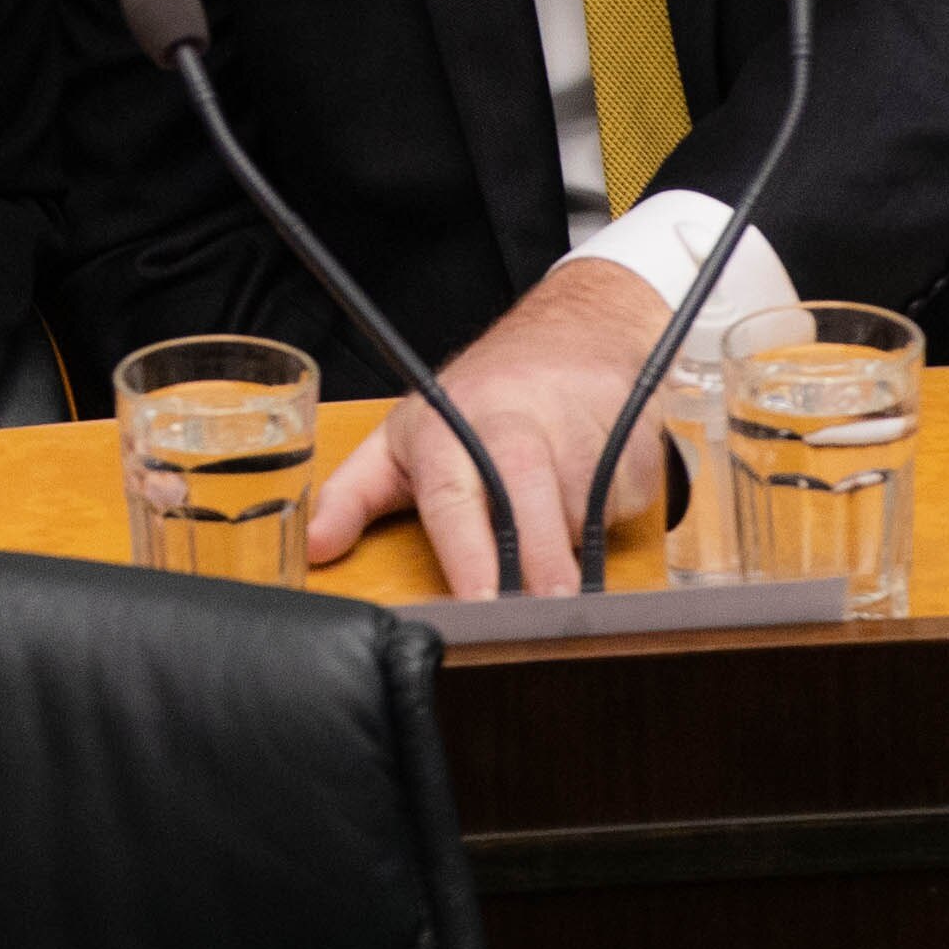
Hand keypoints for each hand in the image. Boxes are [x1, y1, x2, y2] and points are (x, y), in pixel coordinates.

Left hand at [305, 256, 667, 597]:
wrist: (576, 333)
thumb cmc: (480, 398)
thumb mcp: (403, 438)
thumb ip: (352, 495)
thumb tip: (314, 545)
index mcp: (450, 432)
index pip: (455, 496)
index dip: (469, 552)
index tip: (480, 599)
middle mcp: (515, 428)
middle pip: (530, 505)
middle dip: (541, 567)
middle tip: (548, 615)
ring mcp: (581, 434)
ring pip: (581, 517)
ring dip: (568, 543)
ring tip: (547, 515)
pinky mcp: (634, 447)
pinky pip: (626, 508)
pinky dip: (610, 519)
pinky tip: (591, 488)